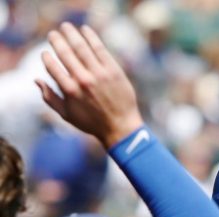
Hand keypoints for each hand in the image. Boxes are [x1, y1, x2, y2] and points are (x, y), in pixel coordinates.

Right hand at [35, 23, 143, 147]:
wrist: (121, 127)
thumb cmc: (92, 123)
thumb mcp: (67, 115)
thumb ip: (49, 97)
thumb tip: (36, 80)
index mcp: (69, 90)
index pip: (52, 66)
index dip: (46, 57)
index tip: (46, 53)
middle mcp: (83, 80)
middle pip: (65, 52)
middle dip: (56, 40)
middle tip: (53, 34)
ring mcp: (99, 74)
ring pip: (82, 47)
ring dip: (72, 34)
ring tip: (67, 27)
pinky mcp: (113, 70)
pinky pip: (100, 49)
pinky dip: (91, 37)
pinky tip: (85, 30)